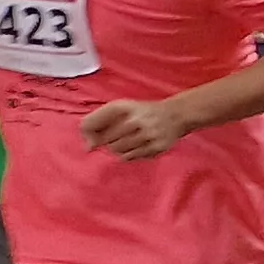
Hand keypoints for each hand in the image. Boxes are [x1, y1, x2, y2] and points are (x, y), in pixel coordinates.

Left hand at [80, 97, 200, 160]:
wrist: (176, 115)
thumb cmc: (142, 113)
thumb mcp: (122, 108)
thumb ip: (100, 122)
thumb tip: (88, 148)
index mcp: (124, 106)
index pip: (93, 122)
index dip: (88, 131)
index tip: (91, 135)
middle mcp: (136, 120)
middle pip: (106, 140)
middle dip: (107, 141)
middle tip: (118, 136)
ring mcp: (148, 134)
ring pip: (117, 150)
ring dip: (118, 148)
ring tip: (128, 141)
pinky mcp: (157, 147)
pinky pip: (131, 157)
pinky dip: (129, 154)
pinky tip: (136, 146)